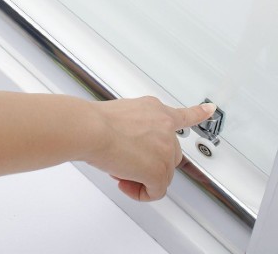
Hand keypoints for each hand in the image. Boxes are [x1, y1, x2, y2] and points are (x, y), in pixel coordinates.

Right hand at [85, 97, 215, 200]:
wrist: (91, 129)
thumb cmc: (94, 121)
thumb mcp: (120, 114)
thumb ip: (134, 128)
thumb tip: (128, 146)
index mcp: (154, 109)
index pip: (183, 114)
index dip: (198, 113)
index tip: (210, 109)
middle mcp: (165, 126)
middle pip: (170, 154)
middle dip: (150, 161)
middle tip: (127, 162)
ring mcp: (165, 149)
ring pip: (161, 174)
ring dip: (140, 176)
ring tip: (119, 168)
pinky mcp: (160, 171)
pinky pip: (154, 191)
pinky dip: (139, 192)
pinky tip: (124, 182)